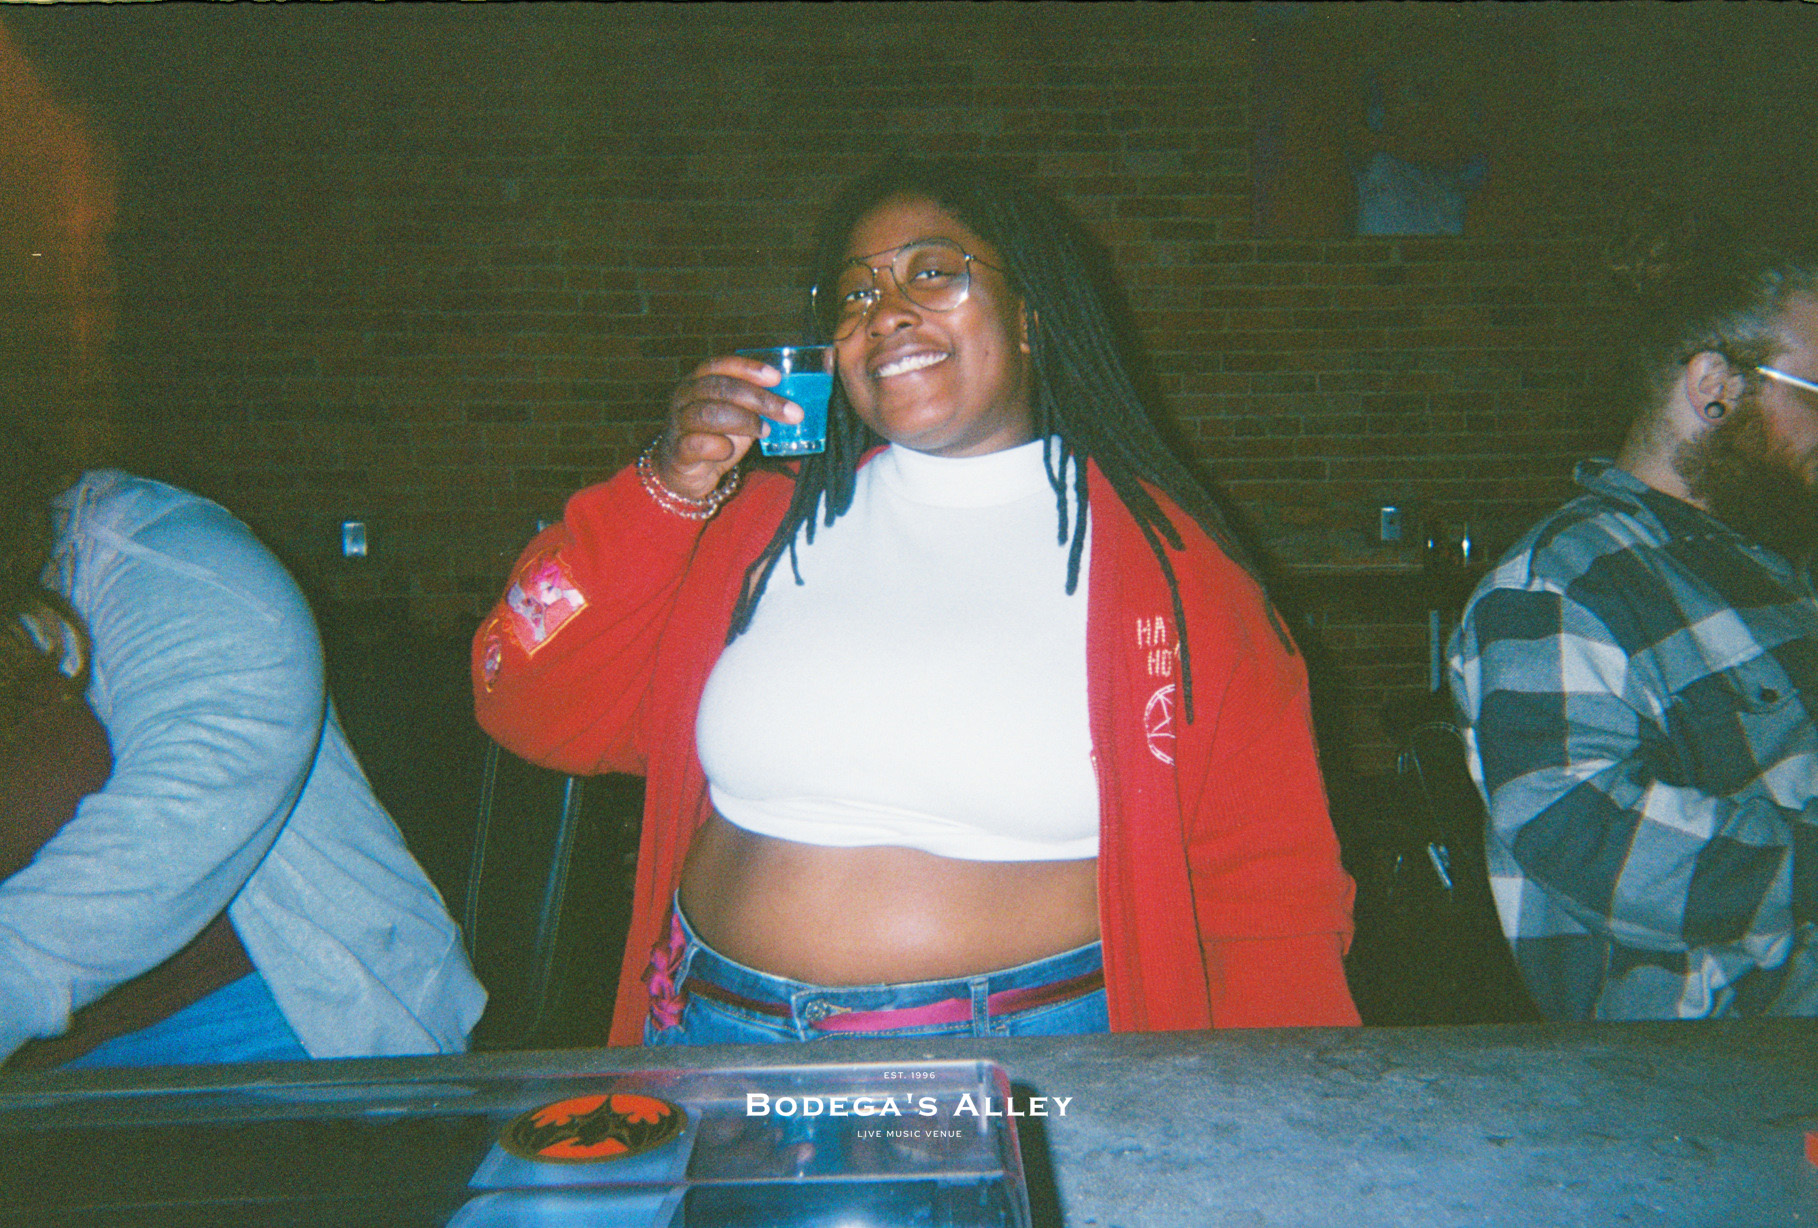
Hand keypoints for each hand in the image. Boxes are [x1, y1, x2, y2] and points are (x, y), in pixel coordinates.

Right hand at [652, 356, 804, 499]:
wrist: (686, 471)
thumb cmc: (715, 436)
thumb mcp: (736, 414)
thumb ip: (755, 404)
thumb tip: (793, 401)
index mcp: (698, 380)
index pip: (720, 365)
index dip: (748, 368)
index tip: (776, 377)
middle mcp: (684, 397)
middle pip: (720, 388)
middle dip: (759, 399)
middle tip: (791, 412)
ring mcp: (678, 423)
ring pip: (708, 413)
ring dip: (743, 421)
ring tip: (764, 431)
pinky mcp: (678, 451)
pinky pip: (696, 443)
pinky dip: (717, 446)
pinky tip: (730, 450)